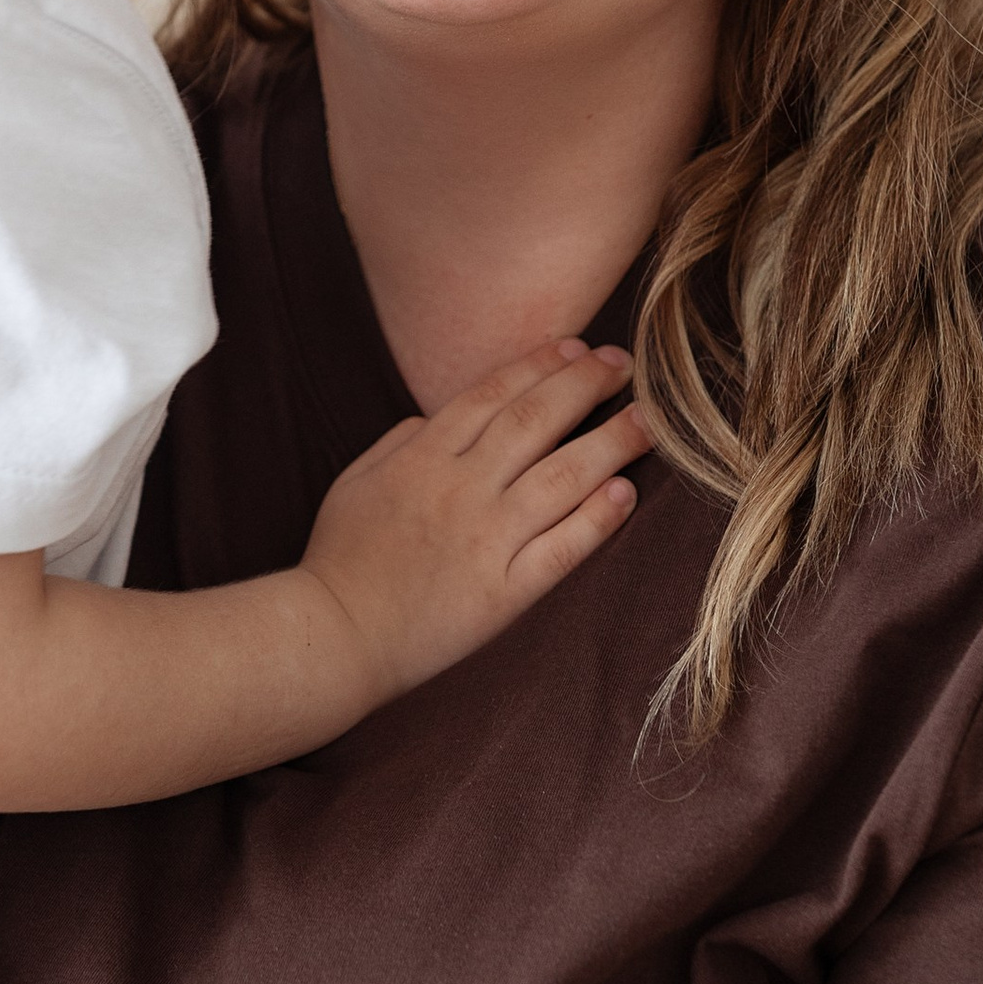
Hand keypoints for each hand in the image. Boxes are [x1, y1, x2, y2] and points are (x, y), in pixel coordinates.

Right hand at [303, 339, 649, 702]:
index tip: (576, 347)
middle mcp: (460, 488)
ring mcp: (486, 539)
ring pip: (563, 476)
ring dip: (611, 442)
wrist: (334, 636)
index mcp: (422, 457)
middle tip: (623, 365)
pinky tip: (625, 492)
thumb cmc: (340, 560)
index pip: (493, 394)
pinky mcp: (504, 592)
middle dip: (585, 384)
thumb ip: (398, 442)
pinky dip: (597, 517)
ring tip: (648, 420)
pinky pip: (563, 547)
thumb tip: (436, 417)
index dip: (540, 365)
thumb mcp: (354, 482)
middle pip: (536, 420)